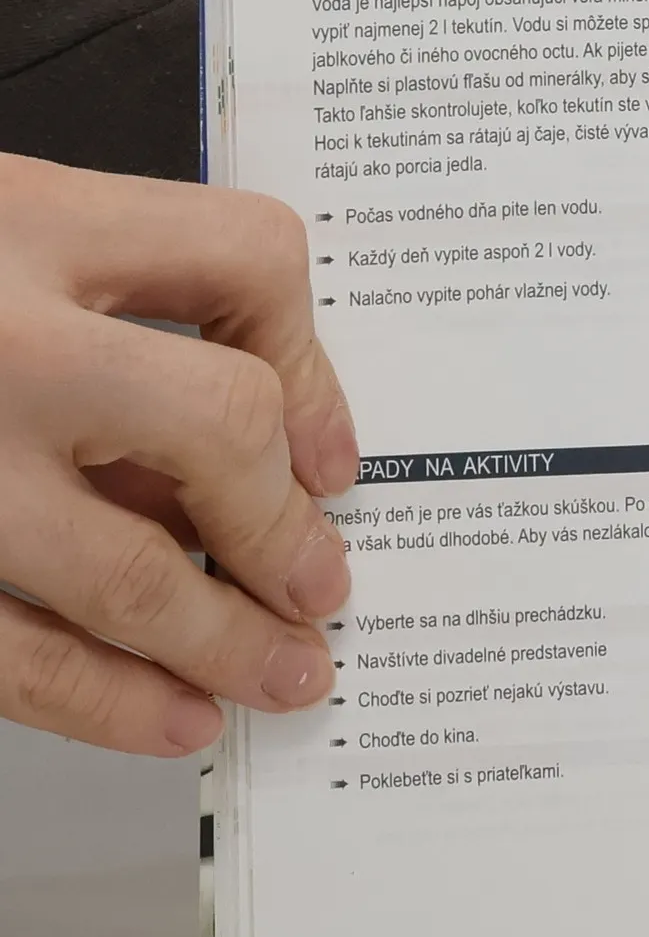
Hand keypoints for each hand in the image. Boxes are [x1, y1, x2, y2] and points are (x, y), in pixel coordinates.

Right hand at [0, 155, 356, 755]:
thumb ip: (100, 309)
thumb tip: (253, 453)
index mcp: (22, 219)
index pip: (245, 258)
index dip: (313, 359)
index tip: (328, 447)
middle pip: (220, 424)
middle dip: (284, 525)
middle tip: (319, 582)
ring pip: (129, 572)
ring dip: (224, 641)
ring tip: (280, 675)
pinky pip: (10, 651)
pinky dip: (104, 699)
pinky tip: (167, 716)